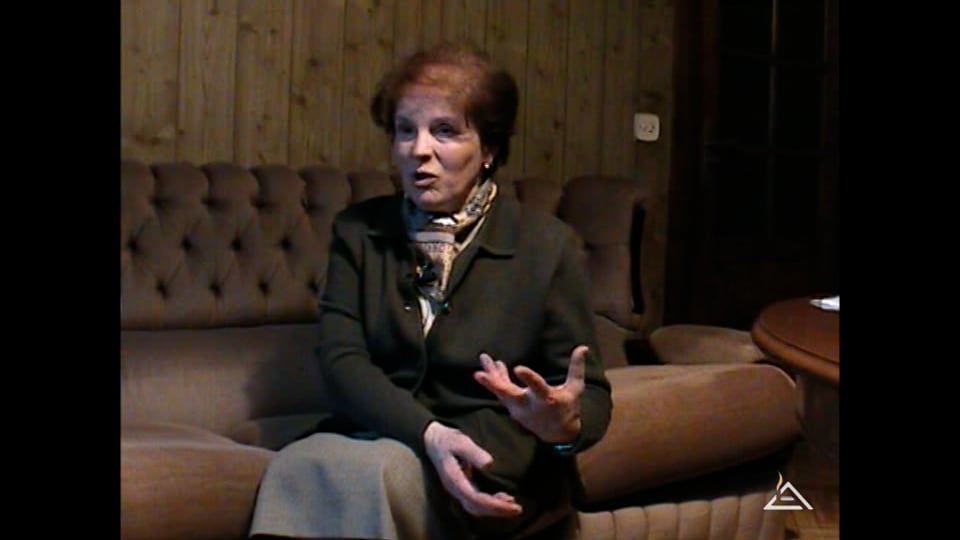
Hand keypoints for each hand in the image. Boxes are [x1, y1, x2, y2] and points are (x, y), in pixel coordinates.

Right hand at [422, 421, 522, 517]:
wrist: (433, 440)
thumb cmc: (448, 440)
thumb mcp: (460, 441)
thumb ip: (474, 452)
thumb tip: (489, 463)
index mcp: (454, 479)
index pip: (474, 498)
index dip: (493, 504)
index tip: (511, 503)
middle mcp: (455, 489)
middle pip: (476, 508)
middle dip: (497, 510)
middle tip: (518, 509)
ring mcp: (458, 490)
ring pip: (476, 508)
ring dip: (494, 509)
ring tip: (513, 506)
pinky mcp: (463, 488)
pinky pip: (476, 502)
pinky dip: (490, 504)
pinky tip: (504, 499)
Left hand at [473, 345, 587, 443]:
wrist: (557, 433)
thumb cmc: (567, 407)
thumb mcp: (575, 388)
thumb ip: (576, 368)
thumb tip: (583, 347)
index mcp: (547, 399)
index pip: (537, 388)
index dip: (528, 378)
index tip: (518, 367)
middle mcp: (529, 405)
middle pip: (509, 395)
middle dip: (494, 385)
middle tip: (480, 374)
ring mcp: (518, 409)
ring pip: (501, 392)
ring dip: (491, 376)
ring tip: (483, 359)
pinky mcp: (512, 408)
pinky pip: (501, 392)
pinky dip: (496, 379)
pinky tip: (492, 365)